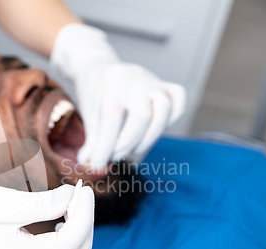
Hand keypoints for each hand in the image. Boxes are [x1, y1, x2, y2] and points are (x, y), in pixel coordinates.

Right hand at [0, 179, 94, 248]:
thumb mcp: (6, 203)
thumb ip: (42, 203)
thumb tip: (72, 196)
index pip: (67, 245)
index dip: (83, 216)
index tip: (82, 190)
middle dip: (85, 228)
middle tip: (79, 198)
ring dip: (80, 236)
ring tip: (72, 207)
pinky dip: (71, 240)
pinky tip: (62, 218)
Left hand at [50, 23, 185, 167]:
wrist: (101, 68)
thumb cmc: (95, 93)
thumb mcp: (88, 112)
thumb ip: (92, 139)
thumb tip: (90, 164)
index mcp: (112, 80)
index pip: (111, 117)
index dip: (105, 145)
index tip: (97, 163)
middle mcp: (136, 78)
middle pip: (141, 115)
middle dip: (127, 143)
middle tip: (114, 156)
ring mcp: (154, 81)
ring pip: (164, 109)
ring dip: (149, 138)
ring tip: (132, 149)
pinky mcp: (166, 87)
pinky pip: (178, 103)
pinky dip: (169, 122)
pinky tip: (150, 133)